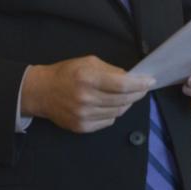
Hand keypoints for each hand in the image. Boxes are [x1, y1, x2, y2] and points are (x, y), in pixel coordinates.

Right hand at [21, 56, 153, 132]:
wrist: (41, 92)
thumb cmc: (66, 74)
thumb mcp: (88, 62)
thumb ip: (111, 70)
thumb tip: (131, 78)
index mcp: (88, 78)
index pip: (122, 85)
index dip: (139, 84)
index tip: (150, 82)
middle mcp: (86, 98)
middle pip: (123, 100)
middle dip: (137, 94)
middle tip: (142, 89)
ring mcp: (84, 115)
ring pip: (118, 112)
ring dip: (127, 104)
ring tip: (127, 96)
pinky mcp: (82, 127)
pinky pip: (108, 121)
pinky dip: (114, 113)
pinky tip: (110, 105)